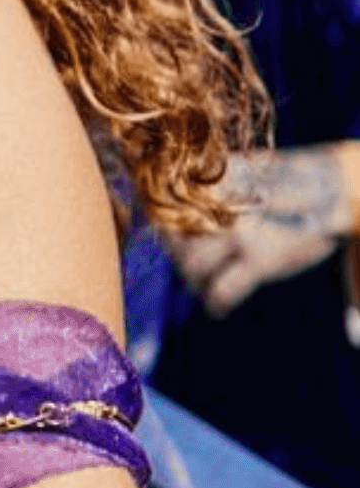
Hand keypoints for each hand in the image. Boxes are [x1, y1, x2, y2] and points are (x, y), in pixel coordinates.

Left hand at [165, 145, 355, 315]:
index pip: (160, 209)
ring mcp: (237, 232)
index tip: (164, 240)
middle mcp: (215, 205)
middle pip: (172, 241)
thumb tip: (158, 210)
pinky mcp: (260, 259)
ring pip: (191, 267)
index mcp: (205, 183)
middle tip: (190, 268)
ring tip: (203, 286)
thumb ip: (201, 194)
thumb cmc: (277, 186)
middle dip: (179, 258)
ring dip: (193, 282)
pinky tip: (217, 310)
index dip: (159, 229)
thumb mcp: (234, 177)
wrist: (328, 190)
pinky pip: (223, 291)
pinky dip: (216, 304)